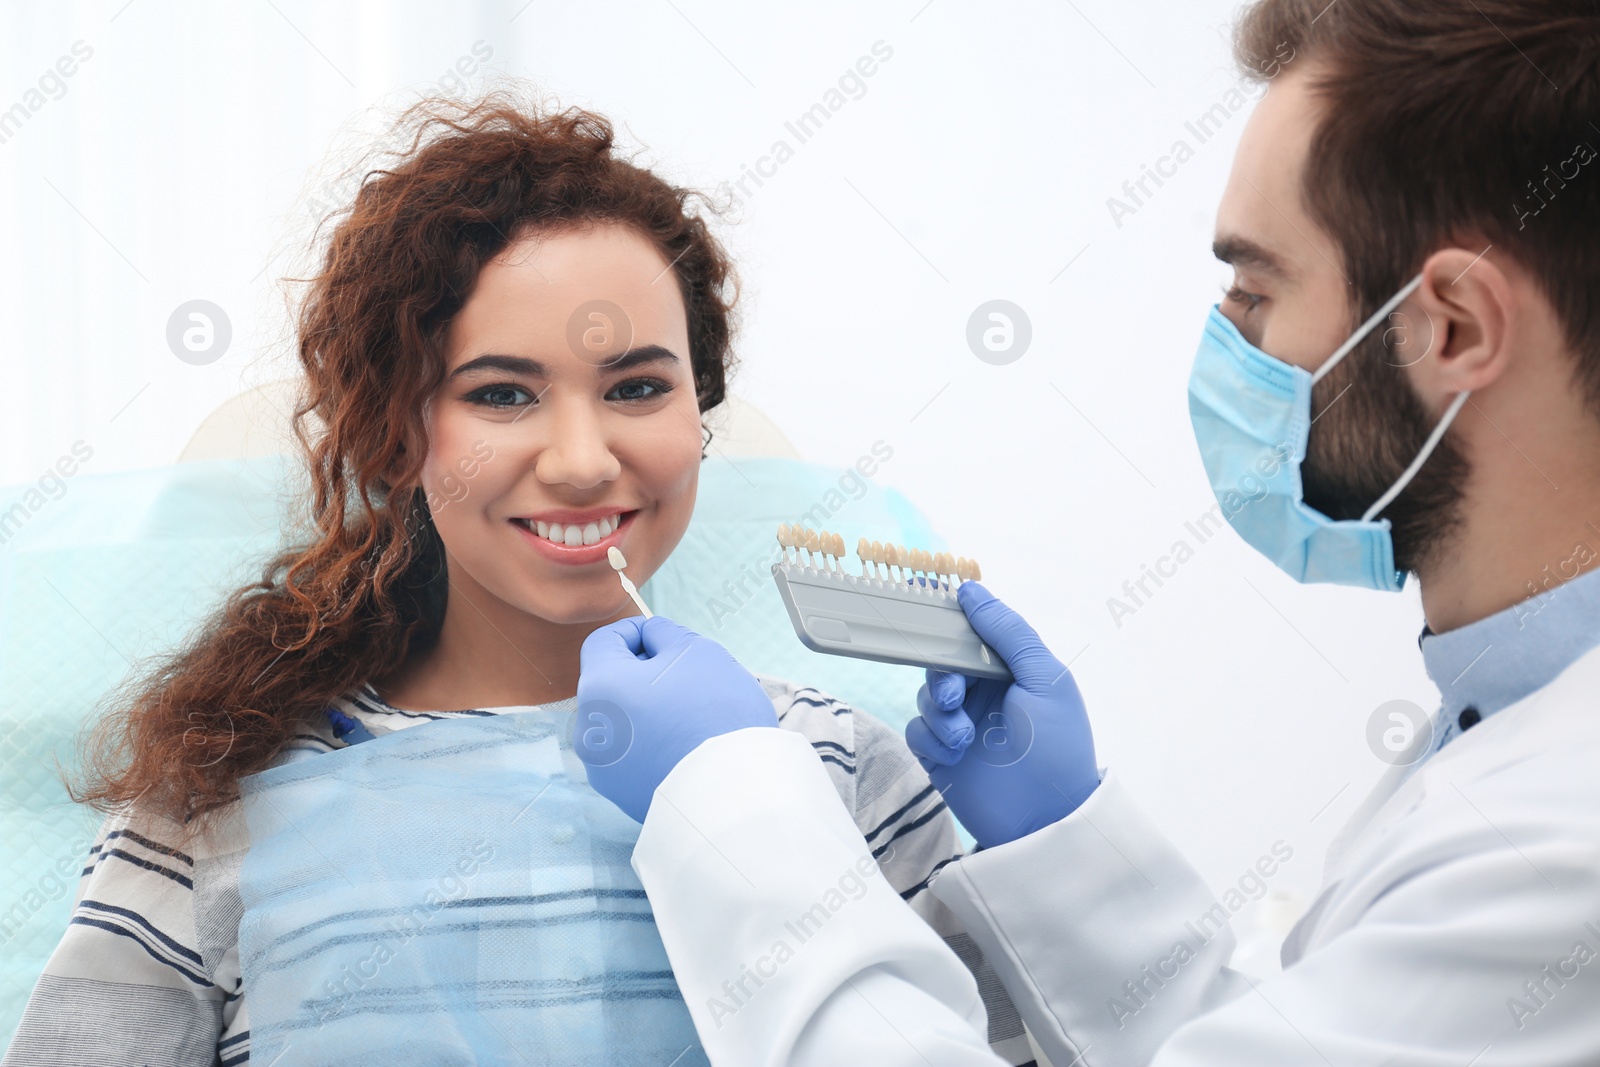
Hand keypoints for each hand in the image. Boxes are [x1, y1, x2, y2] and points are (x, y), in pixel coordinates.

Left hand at [574, 614, 778, 822]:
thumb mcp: (697, 650)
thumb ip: (665, 634)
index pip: (604, 642)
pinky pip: (634, 758)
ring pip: (623, 724)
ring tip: (693, 717)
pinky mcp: (622, 797)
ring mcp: (604, 770)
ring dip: (649, 712)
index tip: (663, 637)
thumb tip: (652, 638)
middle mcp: (589, 731)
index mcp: (599, 687)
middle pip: (612, 686)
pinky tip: (688, 748)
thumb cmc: (715, 713)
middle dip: (644, 675)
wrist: (734, 794)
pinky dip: (654, 746)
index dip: (634, 631)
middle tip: (688, 678)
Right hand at [904, 581, 1097, 848]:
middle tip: (956, 697)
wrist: (1044, 820)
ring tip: (964, 739)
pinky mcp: (941, 754)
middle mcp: (985, 692)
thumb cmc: (1056, 748)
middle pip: (942, 662)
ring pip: (925, 695)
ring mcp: (961, 723)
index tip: (925, 604)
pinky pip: (917, 730)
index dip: (951, 621)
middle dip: (943, 676)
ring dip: (939, 714)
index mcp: (1011, 669)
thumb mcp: (1045, 680)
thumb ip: (1009, 632)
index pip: (973, 633)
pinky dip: (931, 739)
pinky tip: (955, 757)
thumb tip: (971, 590)